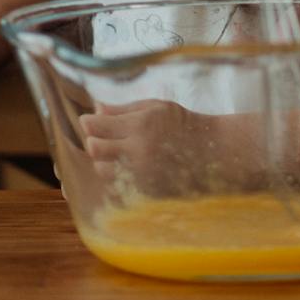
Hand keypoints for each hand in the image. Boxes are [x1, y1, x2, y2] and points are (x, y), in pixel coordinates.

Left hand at [81, 98, 239, 195]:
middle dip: (93, 141)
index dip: (88, 123)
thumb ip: (123, 109)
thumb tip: (95, 109)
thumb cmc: (183, 125)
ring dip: (103, 160)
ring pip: (102, 170)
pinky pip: (115, 186)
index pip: (97, 126)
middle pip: (94, 149)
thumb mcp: (156, 107)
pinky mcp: (145, 191)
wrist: (211, 152)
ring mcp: (142, 174)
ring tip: (118, 153)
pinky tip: (126, 168)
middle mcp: (139, 150)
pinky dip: (115, 177)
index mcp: (141, 125)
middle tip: (101, 137)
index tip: (89, 122)